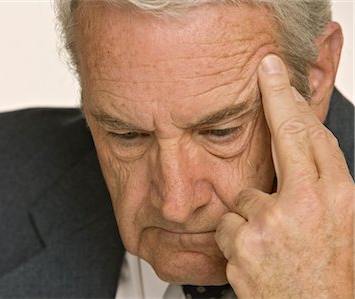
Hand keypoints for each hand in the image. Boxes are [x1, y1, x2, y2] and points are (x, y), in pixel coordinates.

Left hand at [214, 54, 353, 298]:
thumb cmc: (328, 274)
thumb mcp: (339, 225)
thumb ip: (320, 187)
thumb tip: (303, 150)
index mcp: (339, 199)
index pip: (316, 137)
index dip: (296, 103)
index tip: (281, 77)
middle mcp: (308, 204)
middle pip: (288, 136)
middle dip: (275, 98)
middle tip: (266, 72)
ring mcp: (272, 222)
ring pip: (244, 196)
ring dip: (251, 217)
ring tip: (272, 244)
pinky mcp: (244, 241)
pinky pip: (227, 225)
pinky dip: (236, 239)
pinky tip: (255, 256)